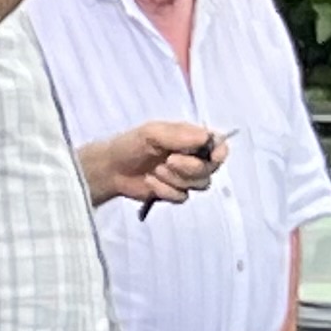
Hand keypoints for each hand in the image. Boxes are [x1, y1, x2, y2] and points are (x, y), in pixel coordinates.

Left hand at [81, 120, 226, 208]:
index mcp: (193, 140)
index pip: (219, 146)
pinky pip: (182, 197)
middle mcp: (194, 158)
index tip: (212, 157)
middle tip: (168, 161)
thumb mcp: (153, 133)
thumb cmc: (131, 145)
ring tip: (155, 170)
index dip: (220, 153)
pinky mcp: (175, 193)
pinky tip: (150, 182)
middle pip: (211, 169)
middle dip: (189, 167)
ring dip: (175, 179)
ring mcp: (186, 177)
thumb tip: (207, 138)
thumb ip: (180, 135)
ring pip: (200, 185)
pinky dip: (164, 190)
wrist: (111, 169)